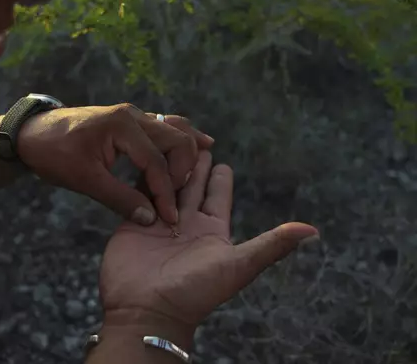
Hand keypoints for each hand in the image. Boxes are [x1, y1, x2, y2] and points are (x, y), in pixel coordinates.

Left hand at [17, 103, 213, 225]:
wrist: (32, 134)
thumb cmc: (54, 154)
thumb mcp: (84, 180)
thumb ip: (119, 199)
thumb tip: (151, 218)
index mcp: (122, 127)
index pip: (157, 163)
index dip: (166, 193)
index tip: (170, 218)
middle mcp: (133, 116)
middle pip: (176, 139)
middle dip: (184, 170)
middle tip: (178, 199)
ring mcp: (133, 116)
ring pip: (174, 128)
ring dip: (187, 150)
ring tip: (203, 167)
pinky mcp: (130, 122)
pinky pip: (164, 126)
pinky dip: (180, 138)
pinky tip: (198, 144)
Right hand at [97, 151, 319, 347]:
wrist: (147, 309)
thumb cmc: (196, 290)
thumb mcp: (239, 265)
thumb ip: (272, 245)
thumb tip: (314, 231)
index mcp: (212, 230)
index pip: (218, 195)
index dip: (221, 177)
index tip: (221, 158)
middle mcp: (186, 223)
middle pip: (191, 185)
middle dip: (194, 164)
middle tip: (194, 140)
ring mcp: (159, 221)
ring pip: (167, 184)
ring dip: (169, 165)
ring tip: (170, 142)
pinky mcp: (135, 221)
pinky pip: (141, 193)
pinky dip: (145, 176)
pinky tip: (145, 158)